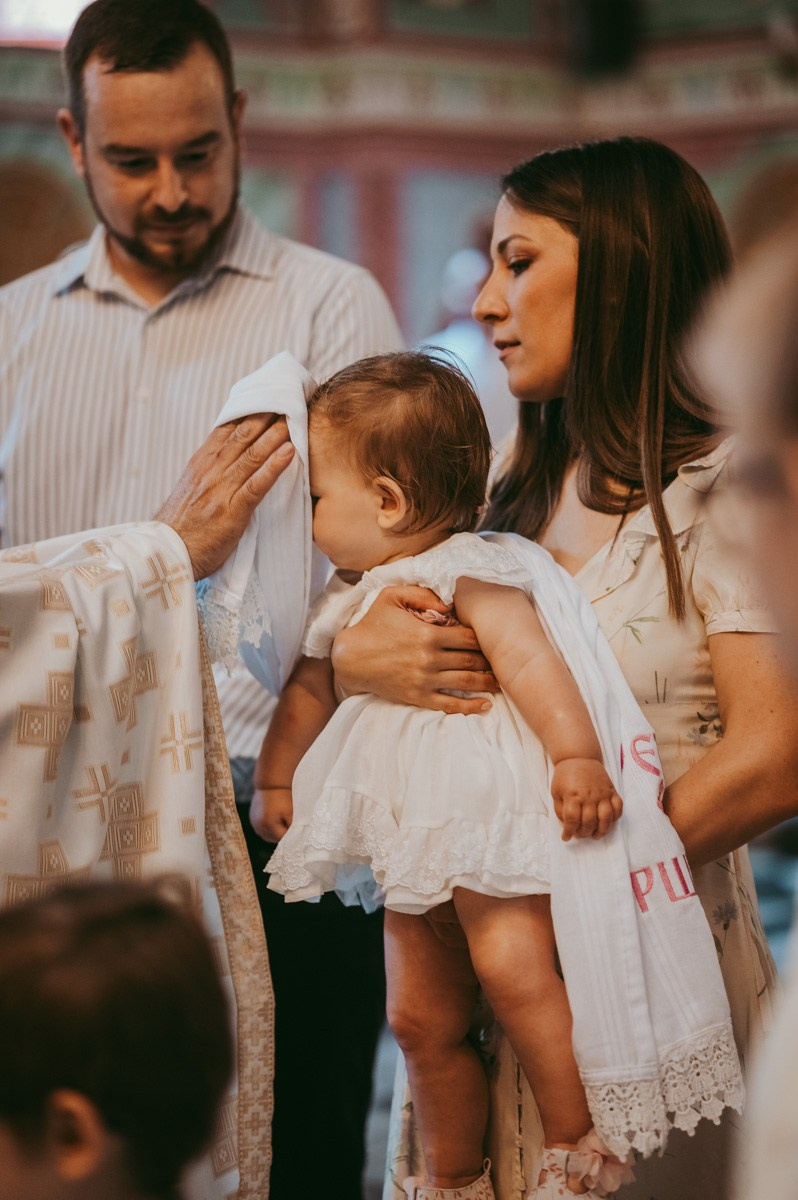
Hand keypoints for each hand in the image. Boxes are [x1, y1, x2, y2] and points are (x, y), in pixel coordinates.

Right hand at [154, 413, 294, 579]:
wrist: (164, 555)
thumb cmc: (180, 529)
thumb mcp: (190, 491)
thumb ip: (208, 473)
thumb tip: (227, 459)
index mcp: (200, 464)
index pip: (227, 430)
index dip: (249, 412)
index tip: (267, 397)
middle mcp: (210, 471)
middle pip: (242, 435)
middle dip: (265, 416)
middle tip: (287, 399)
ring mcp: (220, 489)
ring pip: (251, 454)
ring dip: (274, 435)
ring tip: (295, 418)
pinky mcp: (231, 510)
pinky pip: (256, 484)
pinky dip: (274, 466)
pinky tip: (290, 452)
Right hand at [250, 786, 293, 842]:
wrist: (270, 783)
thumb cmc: (282, 797)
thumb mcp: (290, 813)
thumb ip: (292, 827)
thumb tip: (293, 836)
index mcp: (268, 825)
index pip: (281, 838)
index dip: (289, 833)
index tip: (294, 827)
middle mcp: (258, 826)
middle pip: (272, 838)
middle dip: (280, 834)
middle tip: (287, 824)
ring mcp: (254, 822)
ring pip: (266, 834)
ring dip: (273, 831)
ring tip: (281, 820)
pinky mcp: (252, 818)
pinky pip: (261, 828)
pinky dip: (267, 827)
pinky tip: (274, 819)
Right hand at [330, 585, 497, 714]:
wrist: (350, 657)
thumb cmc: (373, 623)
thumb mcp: (392, 596)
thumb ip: (422, 593)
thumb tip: (449, 603)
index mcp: (428, 633)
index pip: (468, 636)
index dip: (485, 637)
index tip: (496, 637)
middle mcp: (429, 658)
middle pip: (472, 660)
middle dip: (491, 660)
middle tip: (507, 660)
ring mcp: (424, 680)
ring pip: (465, 682)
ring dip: (487, 682)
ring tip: (502, 681)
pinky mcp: (418, 696)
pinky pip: (449, 705)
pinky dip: (470, 707)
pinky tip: (485, 705)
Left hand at [551, 758, 621, 840]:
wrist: (579, 756)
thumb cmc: (565, 775)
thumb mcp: (555, 791)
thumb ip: (560, 809)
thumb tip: (566, 825)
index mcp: (573, 796)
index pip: (572, 820)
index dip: (568, 832)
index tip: (566, 837)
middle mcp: (589, 796)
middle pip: (589, 822)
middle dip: (584, 833)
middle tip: (580, 835)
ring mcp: (602, 793)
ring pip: (606, 818)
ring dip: (601, 830)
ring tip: (596, 835)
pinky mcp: (611, 790)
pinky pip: (618, 807)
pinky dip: (615, 818)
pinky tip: (608, 822)